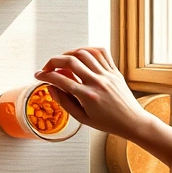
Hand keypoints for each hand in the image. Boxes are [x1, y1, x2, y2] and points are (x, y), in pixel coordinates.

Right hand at [35, 47, 150, 139]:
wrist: (133, 122)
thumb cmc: (108, 123)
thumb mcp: (82, 118)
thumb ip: (64, 102)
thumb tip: (51, 88)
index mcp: (88, 96)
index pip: (60, 79)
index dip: (45, 76)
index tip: (38, 75)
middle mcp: (97, 82)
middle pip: (70, 61)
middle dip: (53, 61)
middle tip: (47, 67)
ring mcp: (107, 74)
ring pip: (84, 53)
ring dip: (68, 54)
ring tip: (62, 61)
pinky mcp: (115, 71)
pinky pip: (100, 52)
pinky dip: (87, 49)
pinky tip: (79, 54)